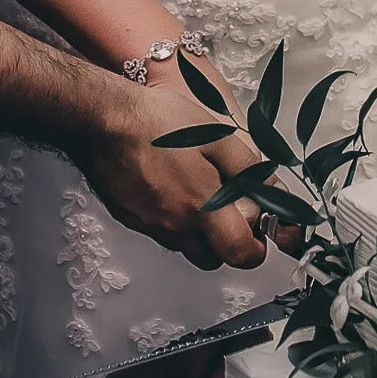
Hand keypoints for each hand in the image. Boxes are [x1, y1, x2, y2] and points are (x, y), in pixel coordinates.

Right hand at [73, 68, 273, 272]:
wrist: (104, 119)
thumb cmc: (159, 123)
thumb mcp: (218, 137)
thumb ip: (249, 170)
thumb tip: (272, 192)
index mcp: (201, 208)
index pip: (239, 254)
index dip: (255, 249)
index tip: (258, 233)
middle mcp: (175, 226)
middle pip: (212, 257)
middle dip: (226, 242)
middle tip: (230, 210)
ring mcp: (150, 226)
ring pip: (185, 245)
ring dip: (198, 231)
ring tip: (197, 191)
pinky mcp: (131, 219)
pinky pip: (161, 231)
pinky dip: (172, 219)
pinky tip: (170, 185)